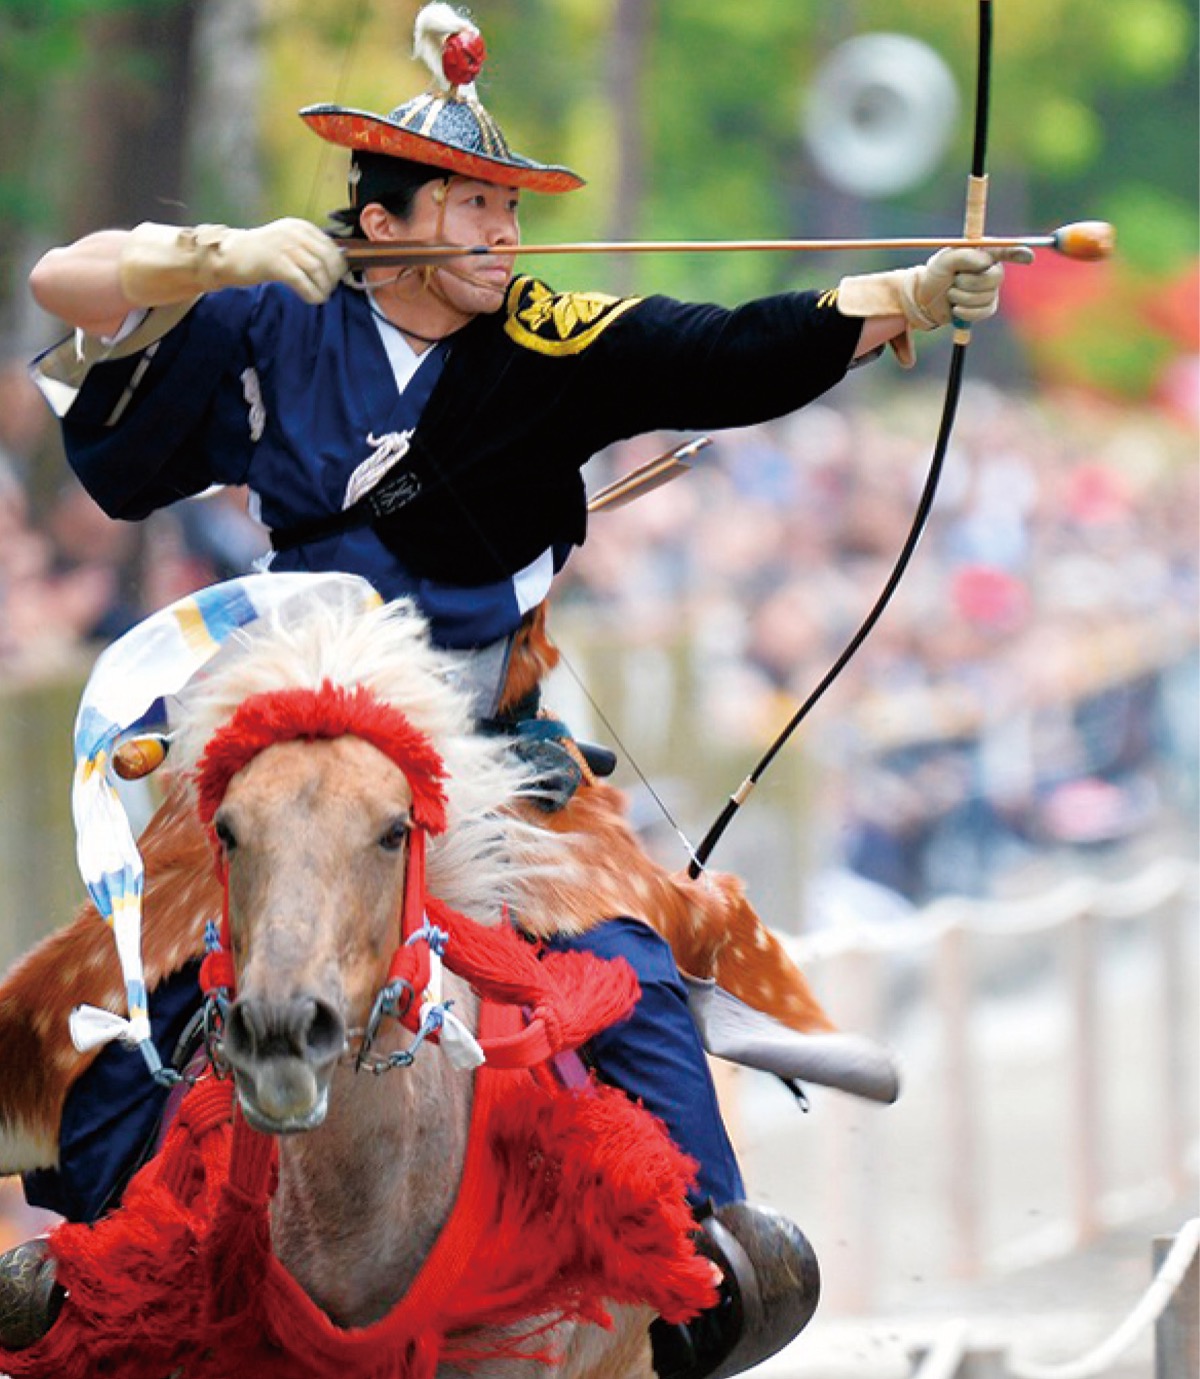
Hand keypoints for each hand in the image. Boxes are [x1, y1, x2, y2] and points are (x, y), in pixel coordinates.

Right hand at [119, 218, 345, 308]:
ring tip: (320, 296)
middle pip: (328, 259)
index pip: (331, 246)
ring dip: (323, 288)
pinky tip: (312, 300)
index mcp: (299, 226)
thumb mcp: (287, 244)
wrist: (229, 256)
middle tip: (328, 290)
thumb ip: (308, 250)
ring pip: (318, 271)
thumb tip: (336, 267)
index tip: (335, 279)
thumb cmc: (260, 254)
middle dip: (333, 279)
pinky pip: (303, 282)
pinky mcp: (276, 263)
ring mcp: (284, 247)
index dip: (338, 266)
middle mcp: (294, 233)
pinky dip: (312, 294)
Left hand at [907, 245, 1033, 328]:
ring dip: (962, 297)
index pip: (1005, 251)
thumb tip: (984, 263)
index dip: (1018, 253)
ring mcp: (991, 290)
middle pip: (995, 277)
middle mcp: (992, 270)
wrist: (926, 299)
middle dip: (971, 282)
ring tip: (952, 293)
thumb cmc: (936, 274)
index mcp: (984, 253)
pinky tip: (956, 308)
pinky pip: (983, 311)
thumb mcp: (944, 260)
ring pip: (985, 296)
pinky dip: (966, 311)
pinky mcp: (987, 307)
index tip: (1028, 257)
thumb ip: (963, 256)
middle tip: (955, 281)